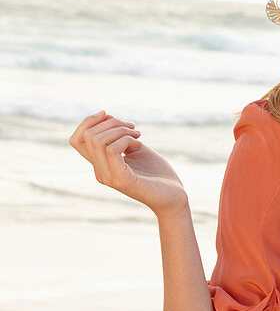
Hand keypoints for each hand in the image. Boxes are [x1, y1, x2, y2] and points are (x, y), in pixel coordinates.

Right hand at [69, 111, 187, 216]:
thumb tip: (106, 117)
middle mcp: (100, 172)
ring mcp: (109, 176)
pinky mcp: (121, 179)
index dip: (87, 121)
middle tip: (132, 128)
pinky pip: (112, 150)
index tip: (108, 114)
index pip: (77, 140)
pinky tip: (139, 144)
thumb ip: (119, 136)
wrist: (173, 196)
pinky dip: (126, 140)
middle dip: (111, 123)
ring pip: (98, 141)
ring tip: (137, 135)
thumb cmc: (156, 172)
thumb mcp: (135, 148)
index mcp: (100, 164)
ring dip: (121, 130)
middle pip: (89, 136)